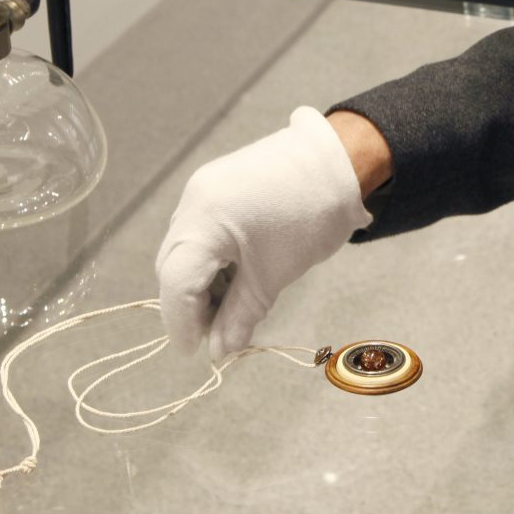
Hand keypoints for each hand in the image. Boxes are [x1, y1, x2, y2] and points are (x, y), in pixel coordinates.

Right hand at [156, 107, 373, 359]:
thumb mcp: (274, 275)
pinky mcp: (214, 186)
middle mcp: (192, 202)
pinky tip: (233, 278)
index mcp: (203, 221)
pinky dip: (211, 261)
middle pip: (173, 266)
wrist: (340, 161)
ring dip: (201, 284)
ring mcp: (201, 190)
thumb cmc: (312, 216)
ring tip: (231, 308)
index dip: (182, 322)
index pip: (175, 282)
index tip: (195, 352)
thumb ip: (241, 315)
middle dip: (189, 305)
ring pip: (185, 250)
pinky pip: (199, 231)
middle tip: (216, 334)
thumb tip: (220, 351)